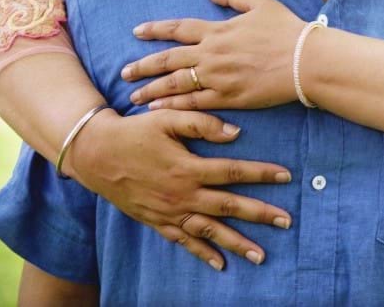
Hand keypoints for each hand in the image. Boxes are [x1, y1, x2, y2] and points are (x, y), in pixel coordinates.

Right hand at [65, 108, 293, 270]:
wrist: (96, 155)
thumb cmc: (135, 132)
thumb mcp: (167, 119)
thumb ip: (202, 124)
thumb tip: (236, 133)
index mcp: (188, 168)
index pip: (233, 172)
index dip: (261, 173)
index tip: (286, 175)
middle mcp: (182, 194)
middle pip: (228, 207)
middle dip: (260, 214)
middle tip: (286, 221)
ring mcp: (169, 212)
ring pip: (209, 231)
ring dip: (236, 243)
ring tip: (260, 255)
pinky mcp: (157, 222)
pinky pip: (184, 241)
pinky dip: (202, 254)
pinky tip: (221, 264)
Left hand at [124, 0, 305, 110]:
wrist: (305, 61)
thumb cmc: (287, 30)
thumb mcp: (261, 3)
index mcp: (218, 30)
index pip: (178, 29)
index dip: (155, 29)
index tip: (136, 31)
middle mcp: (212, 54)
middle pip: (168, 60)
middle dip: (143, 66)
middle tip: (123, 72)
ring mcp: (218, 77)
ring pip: (176, 84)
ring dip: (152, 90)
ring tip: (134, 96)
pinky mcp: (228, 98)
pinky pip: (193, 103)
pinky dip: (173, 106)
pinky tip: (158, 110)